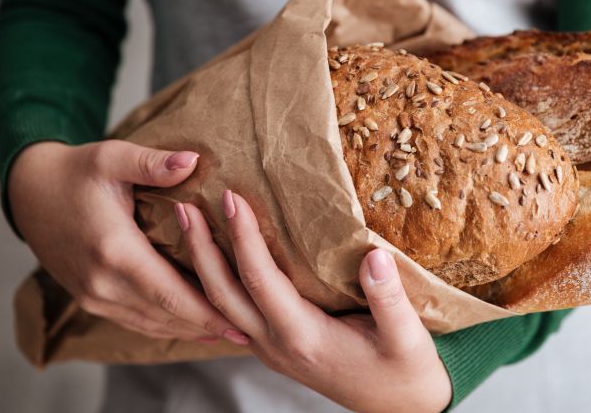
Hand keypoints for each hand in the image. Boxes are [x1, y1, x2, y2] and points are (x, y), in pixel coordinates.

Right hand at [8, 140, 236, 341]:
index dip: (207, 309)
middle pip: (165, 314)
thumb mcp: (112, 157)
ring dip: (189, 330)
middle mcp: (102, 282)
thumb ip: (153, 162)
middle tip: (246, 332)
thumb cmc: (77, 171)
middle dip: (207, 325)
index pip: (170, 292)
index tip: (241, 317)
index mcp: (113, 250)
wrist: (29, 193)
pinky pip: (134, 320)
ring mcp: (93, 296)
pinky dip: (165, 325)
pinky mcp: (90, 299)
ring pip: (150, 323)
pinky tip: (192, 326)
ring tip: (228, 332)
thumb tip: (194, 160)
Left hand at [175, 191, 452, 412]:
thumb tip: (374, 255)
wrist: (400, 407)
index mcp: (304, 338)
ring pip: (221, 305)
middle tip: (183, 205)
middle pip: (222, 294)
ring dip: (202, 264)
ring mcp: (271, 348)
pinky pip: (234, 311)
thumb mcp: (408, 338)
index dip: (243, 238)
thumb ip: (390, 299)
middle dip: (200, 248)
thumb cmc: (405, 371)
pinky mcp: (275, 344)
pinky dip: (218, 280)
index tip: (230, 198)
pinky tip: (216, 256)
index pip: (261, 281)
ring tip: (188, 223)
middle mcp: (277, 345)